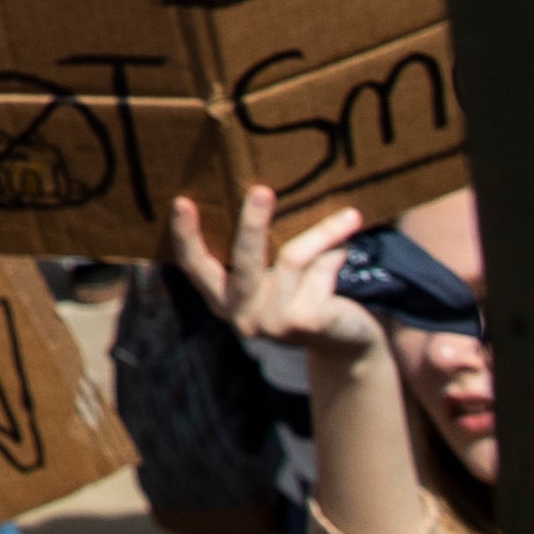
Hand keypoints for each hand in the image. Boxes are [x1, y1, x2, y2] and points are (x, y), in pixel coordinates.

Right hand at [167, 181, 382, 372]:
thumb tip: (267, 192)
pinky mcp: (305, 322)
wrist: (345, 343)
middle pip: (243, 260)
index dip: (185, 235)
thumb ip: (265, 252)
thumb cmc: (303, 296)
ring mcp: (272, 322)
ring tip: (350, 215)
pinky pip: (321, 270)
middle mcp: (242, 315)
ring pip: (291, 258)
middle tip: (262, 190)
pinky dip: (336, 254)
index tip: (182, 201)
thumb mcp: (275, 277)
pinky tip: (346, 250)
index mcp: (223, 300)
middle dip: (252, 223)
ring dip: (323, 232)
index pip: (194, 266)